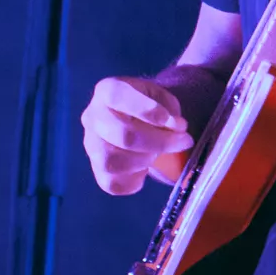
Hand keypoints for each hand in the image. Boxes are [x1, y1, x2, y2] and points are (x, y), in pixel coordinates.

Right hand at [80, 76, 193, 194]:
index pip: (118, 97)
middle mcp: (92, 117)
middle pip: (123, 135)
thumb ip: (170, 108)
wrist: (135, 121)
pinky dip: (134, 181)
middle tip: (184, 141)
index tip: (169, 120)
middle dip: (160, 142)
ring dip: (146, 160)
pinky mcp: (96, 169)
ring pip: (114, 162)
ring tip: (159, 153)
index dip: (145, 109)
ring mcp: (91, 145)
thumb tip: (176, 127)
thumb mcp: (161, 96)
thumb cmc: (148, 106)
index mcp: (106, 91)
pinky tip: (144, 169)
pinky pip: (112, 183)